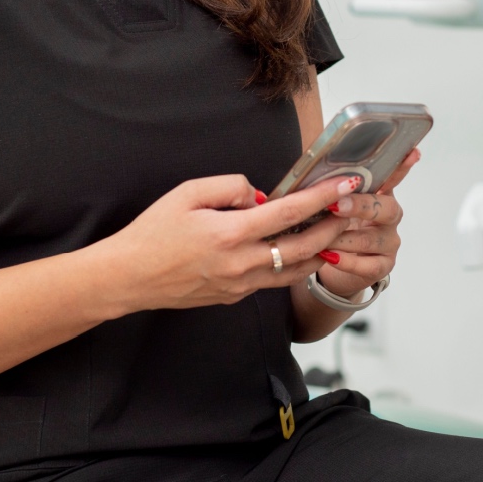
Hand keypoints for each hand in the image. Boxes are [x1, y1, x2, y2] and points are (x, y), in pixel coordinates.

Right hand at [105, 174, 353, 311]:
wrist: (130, 277)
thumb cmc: (153, 232)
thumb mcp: (187, 192)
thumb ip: (228, 186)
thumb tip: (258, 194)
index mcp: (230, 233)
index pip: (289, 213)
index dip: (322, 197)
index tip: (346, 185)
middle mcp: (241, 263)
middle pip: (304, 247)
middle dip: (333, 226)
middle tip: (352, 208)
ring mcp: (240, 285)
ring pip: (295, 269)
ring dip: (319, 250)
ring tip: (334, 230)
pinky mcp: (235, 296)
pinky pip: (273, 279)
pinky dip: (293, 264)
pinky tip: (297, 249)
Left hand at [314, 149, 420, 299]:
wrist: (340, 263)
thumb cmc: (337, 227)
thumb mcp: (335, 205)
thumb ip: (333, 190)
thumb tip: (316, 174)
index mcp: (379, 195)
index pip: (393, 177)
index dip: (402, 166)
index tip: (412, 153)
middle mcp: (389, 217)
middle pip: (385, 208)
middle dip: (360, 206)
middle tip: (337, 206)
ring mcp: (389, 242)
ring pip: (372, 239)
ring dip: (344, 238)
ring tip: (323, 238)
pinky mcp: (383, 266)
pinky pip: (368, 265)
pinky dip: (348, 261)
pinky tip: (331, 257)